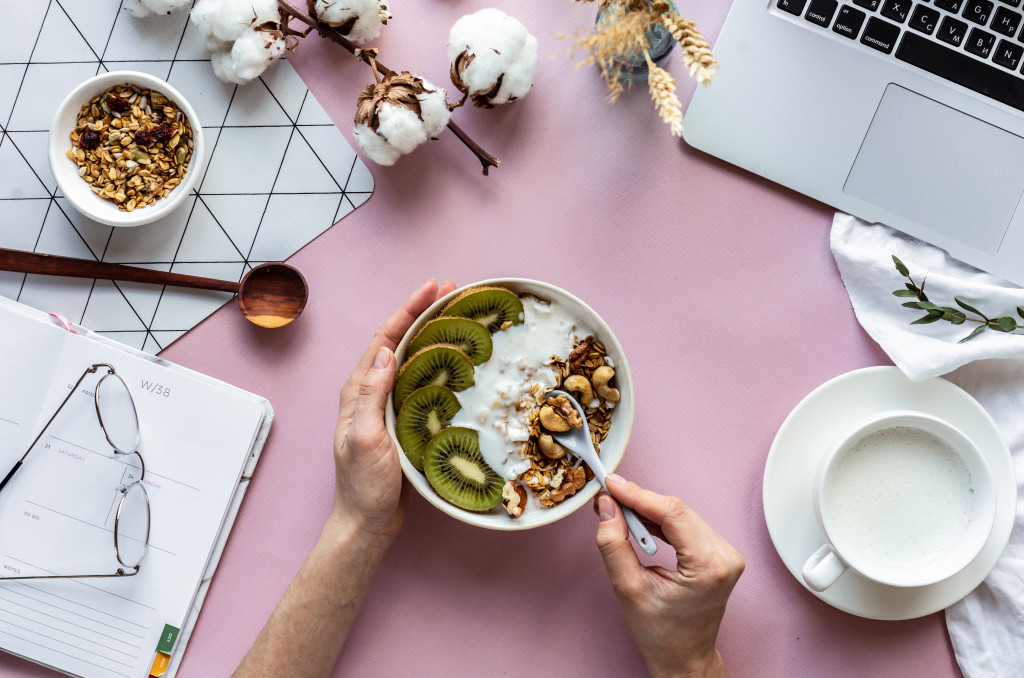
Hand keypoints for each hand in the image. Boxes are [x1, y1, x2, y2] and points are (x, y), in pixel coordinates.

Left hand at [328, 279, 455, 546]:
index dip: (408, 309)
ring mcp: (388, 406)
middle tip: (453, 290)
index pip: (385, 339)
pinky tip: (457, 362)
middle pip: (399, 341)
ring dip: (433, 334)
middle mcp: (372, 392)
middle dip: (423, 312)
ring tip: (458, 316)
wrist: (368, 521)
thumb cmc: (363, 484)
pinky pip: (422, 383)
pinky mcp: (404, 421)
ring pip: (412, 359)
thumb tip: (386, 353)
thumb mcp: (364, 438)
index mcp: (359, 391)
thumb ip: (370, 396)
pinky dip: (439, 364)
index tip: (433, 287)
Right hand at [595, 474, 743, 677]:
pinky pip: (686, 524)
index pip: (671, 513)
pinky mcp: (719, 553)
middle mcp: (724, 556)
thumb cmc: (661, 634)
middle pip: (677, 510)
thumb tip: (606, 507)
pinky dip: (660, 520)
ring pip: (680, 514)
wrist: (684, 658)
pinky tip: (639, 522)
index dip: (637, 495)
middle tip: (607, 497)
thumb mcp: (627, 588)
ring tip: (618, 511)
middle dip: (639, 500)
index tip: (610, 484)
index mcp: (708, 566)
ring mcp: (726, 554)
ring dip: (648, 509)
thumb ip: (613, 544)